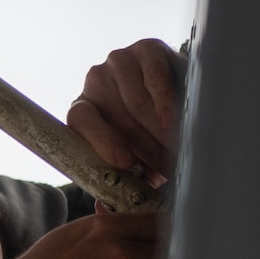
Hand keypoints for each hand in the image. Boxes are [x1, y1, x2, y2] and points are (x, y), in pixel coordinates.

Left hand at [67, 39, 182, 187]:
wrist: (171, 89)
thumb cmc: (145, 131)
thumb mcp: (128, 153)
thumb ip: (116, 176)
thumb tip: (104, 210)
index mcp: (83, 107)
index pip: (80, 120)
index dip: (101, 142)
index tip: (123, 162)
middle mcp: (95, 80)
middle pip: (120, 116)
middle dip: (147, 147)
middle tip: (169, 169)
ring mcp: (119, 61)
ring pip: (139, 101)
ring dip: (161, 131)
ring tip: (179, 150)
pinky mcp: (146, 48)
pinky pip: (156, 76)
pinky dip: (166, 101)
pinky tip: (175, 119)